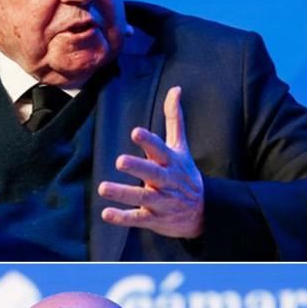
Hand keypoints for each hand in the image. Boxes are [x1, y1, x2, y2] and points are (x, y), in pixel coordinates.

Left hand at [98, 86, 204, 238]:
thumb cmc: (185, 174)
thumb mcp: (181, 147)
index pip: (160, 149)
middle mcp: (166, 180)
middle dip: (137, 167)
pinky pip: (137, 218)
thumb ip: (174, 119)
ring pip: (142, 197)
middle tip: (120, 160)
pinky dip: (122, 218)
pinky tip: (106, 214)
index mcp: (171, 161)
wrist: (203, 212)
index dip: (148, 141)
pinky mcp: (154, 218)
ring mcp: (161, 201)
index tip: (135, 132)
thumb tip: (175, 89)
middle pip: (152, 173)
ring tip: (103, 188)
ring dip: (123, 193)